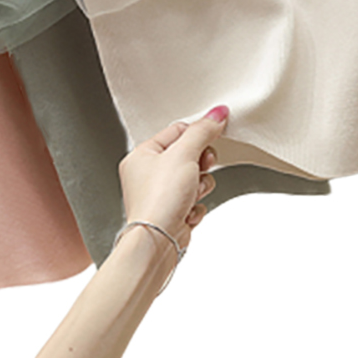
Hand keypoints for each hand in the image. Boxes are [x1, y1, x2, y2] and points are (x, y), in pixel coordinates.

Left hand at [118, 106, 228, 250]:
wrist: (158, 243)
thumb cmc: (159, 200)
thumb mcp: (184, 154)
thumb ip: (202, 131)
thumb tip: (217, 114)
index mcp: (141, 155)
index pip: (176, 132)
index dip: (197, 134)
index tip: (214, 133)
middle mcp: (146, 174)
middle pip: (187, 156)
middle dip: (200, 164)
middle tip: (200, 167)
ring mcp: (159, 195)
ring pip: (193, 180)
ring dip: (200, 186)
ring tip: (191, 194)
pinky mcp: (171, 214)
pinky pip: (193, 202)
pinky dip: (195, 207)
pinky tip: (187, 212)